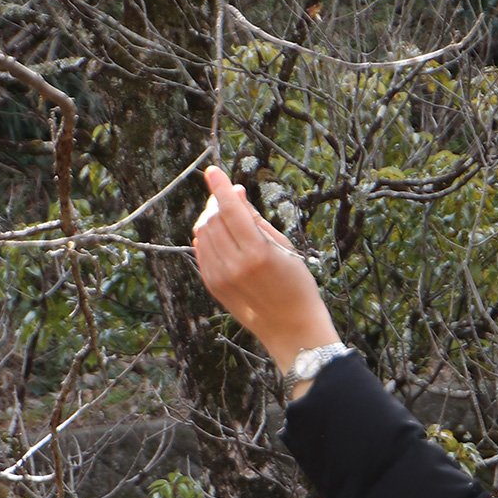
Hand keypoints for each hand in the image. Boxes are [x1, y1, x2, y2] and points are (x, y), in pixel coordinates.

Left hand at [190, 164, 338, 371]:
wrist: (290, 326)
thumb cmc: (295, 283)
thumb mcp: (284, 247)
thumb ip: (256, 219)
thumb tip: (235, 193)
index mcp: (257, 252)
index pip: (230, 210)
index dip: (220, 187)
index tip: (212, 171)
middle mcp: (234, 265)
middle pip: (213, 220)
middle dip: (217, 202)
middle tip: (229, 196)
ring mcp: (220, 277)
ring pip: (204, 234)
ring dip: (211, 218)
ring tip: (226, 215)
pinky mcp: (213, 286)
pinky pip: (201, 251)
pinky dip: (207, 237)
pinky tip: (219, 234)